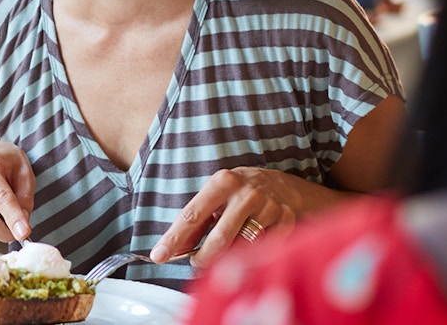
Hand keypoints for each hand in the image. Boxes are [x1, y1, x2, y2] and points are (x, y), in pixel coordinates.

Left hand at [149, 167, 321, 268]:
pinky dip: (252, 255)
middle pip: (219, 238)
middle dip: (204, 258)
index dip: (174, 238)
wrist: (287, 186)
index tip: (158, 256)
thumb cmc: (241, 193)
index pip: (192, 215)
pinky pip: (263, 251)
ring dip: (229, 257)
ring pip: (242, 248)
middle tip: (196, 263)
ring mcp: (269, 208)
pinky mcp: (287, 223)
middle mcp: (246, 194)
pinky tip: (253, 247)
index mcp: (223, 182)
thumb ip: (197, 222)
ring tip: (226, 252)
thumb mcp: (216, 197)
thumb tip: (175, 250)